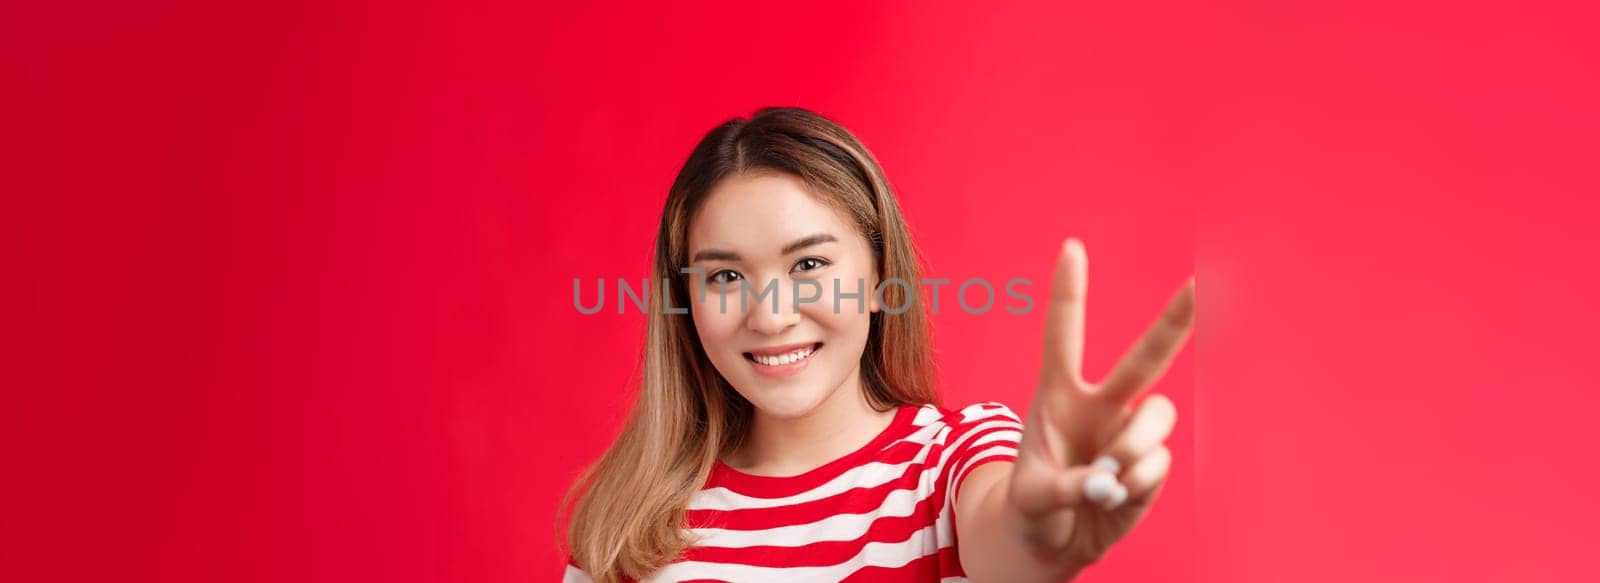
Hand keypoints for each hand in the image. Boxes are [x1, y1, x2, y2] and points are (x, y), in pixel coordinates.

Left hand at [1006, 238, 1195, 567]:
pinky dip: (1135, 484)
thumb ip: (1066, 486)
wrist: (1049, 542)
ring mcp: (1129, 434)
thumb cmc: (1031, 507)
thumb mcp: (1030, 498)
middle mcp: (1100, 405)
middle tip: (1200, 283)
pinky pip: (1156, 463)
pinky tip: (1114, 499)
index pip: (1062, 336)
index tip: (1071, 247)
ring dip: (1135, 446)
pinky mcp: (1149, 466)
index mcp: (1057, 396)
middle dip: (1175, 319)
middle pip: (1146, 356)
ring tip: (1108, 478)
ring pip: (1157, 416)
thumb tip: (1110, 483)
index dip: (1069, 293)